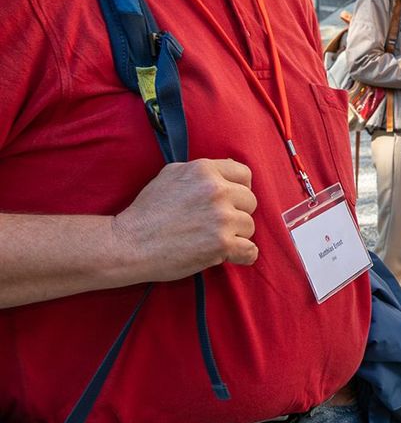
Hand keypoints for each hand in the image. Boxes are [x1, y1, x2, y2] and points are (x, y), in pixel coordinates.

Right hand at [110, 159, 258, 281]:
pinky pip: (250, 250)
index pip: (244, 175)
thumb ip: (201, 170)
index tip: (230, 202)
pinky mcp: (221, 243)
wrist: (128, 243)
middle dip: (236, 213)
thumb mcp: (170, 175)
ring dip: (235, 235)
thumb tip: (229, 166)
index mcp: (205, 170)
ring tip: (211, 239)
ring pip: (249, 227)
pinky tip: (230, 255)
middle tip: (215, 224)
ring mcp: (221, 217)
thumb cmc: (147, 211)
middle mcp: (216, 190)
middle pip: (250, 202)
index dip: (239, 190)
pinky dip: (243, 256)